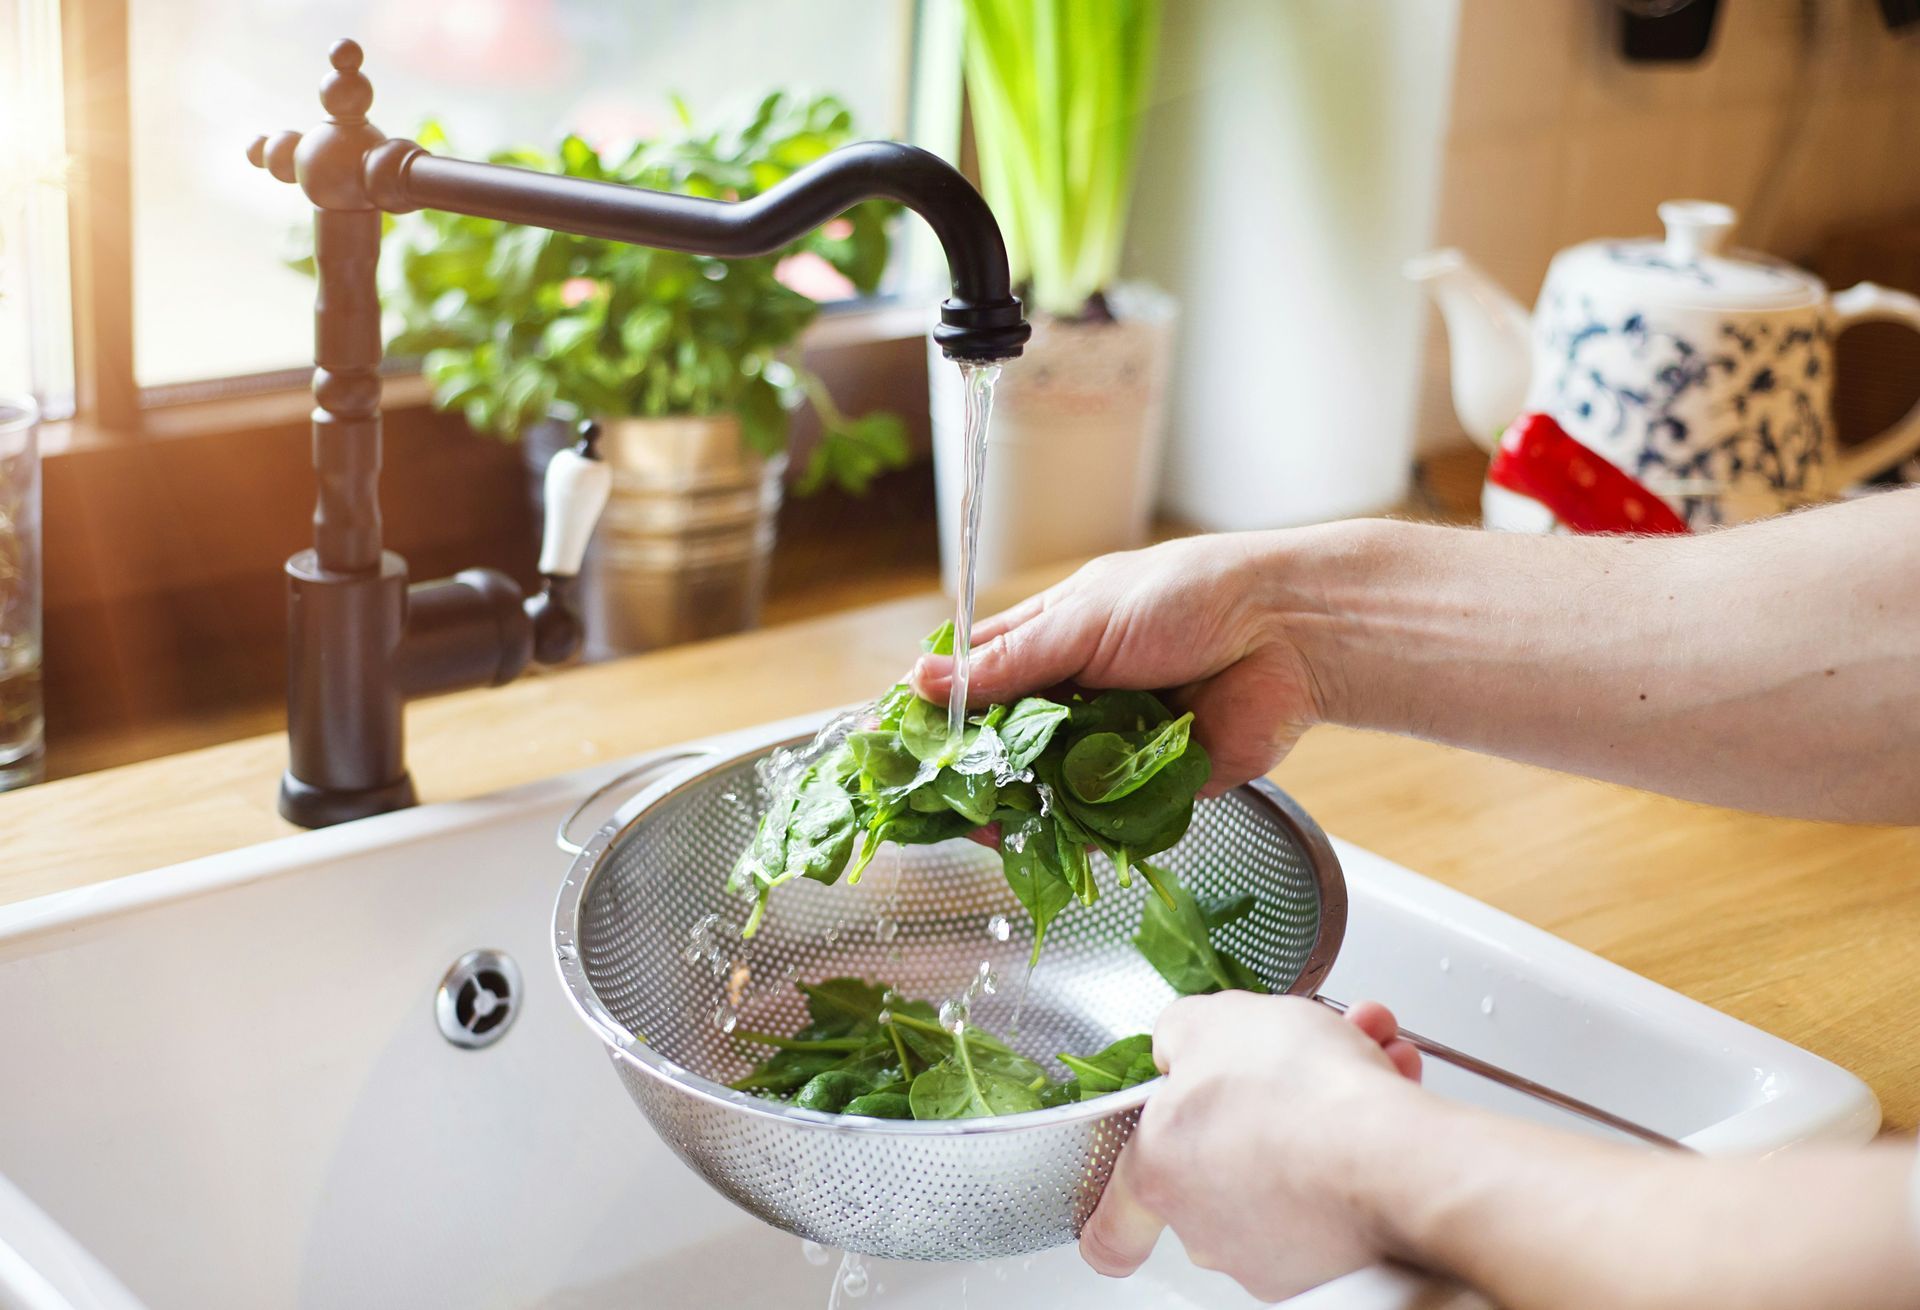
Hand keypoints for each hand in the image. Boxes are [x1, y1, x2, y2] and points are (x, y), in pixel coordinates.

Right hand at [911, 534, 1326, 791]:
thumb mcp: (1082, 622)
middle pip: (1004, 744)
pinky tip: (1044, 838)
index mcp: (1054, 638)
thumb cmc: (1188, 599)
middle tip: (937, 799)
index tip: (898, 743)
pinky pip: (1100, 819)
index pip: (977, 677)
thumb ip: (1007, 664)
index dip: (937, 710)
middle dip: (973, 772)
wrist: (1287, 635)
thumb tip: (922, 682)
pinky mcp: (1149, 786)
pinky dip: (1074, 829)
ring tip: (988, 825)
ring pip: (1045, 788)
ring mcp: (1109, 742)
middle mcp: (1076, 693)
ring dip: (1017, 806)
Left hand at [1080, 994, 1425, 1302]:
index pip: (1112, 1225)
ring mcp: (1275, 1252)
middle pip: (1218, 1162)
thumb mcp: (1214, 1021)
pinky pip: (1343, 1182)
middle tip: (1293, 1058)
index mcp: (1161, 1172)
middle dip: (1260, 1100)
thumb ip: (1180, 1033)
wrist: (1394, 1161)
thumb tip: (1179, 1046)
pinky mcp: (1339, 1259)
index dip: (1114, 1216)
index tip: (1122, 1215)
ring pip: (1290, 1162)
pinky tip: (1388, 1083)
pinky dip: (1364, 1132)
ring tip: (1362, 1048)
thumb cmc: (1299, 1099)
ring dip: (1321, 1102)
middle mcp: (1210, 1228)